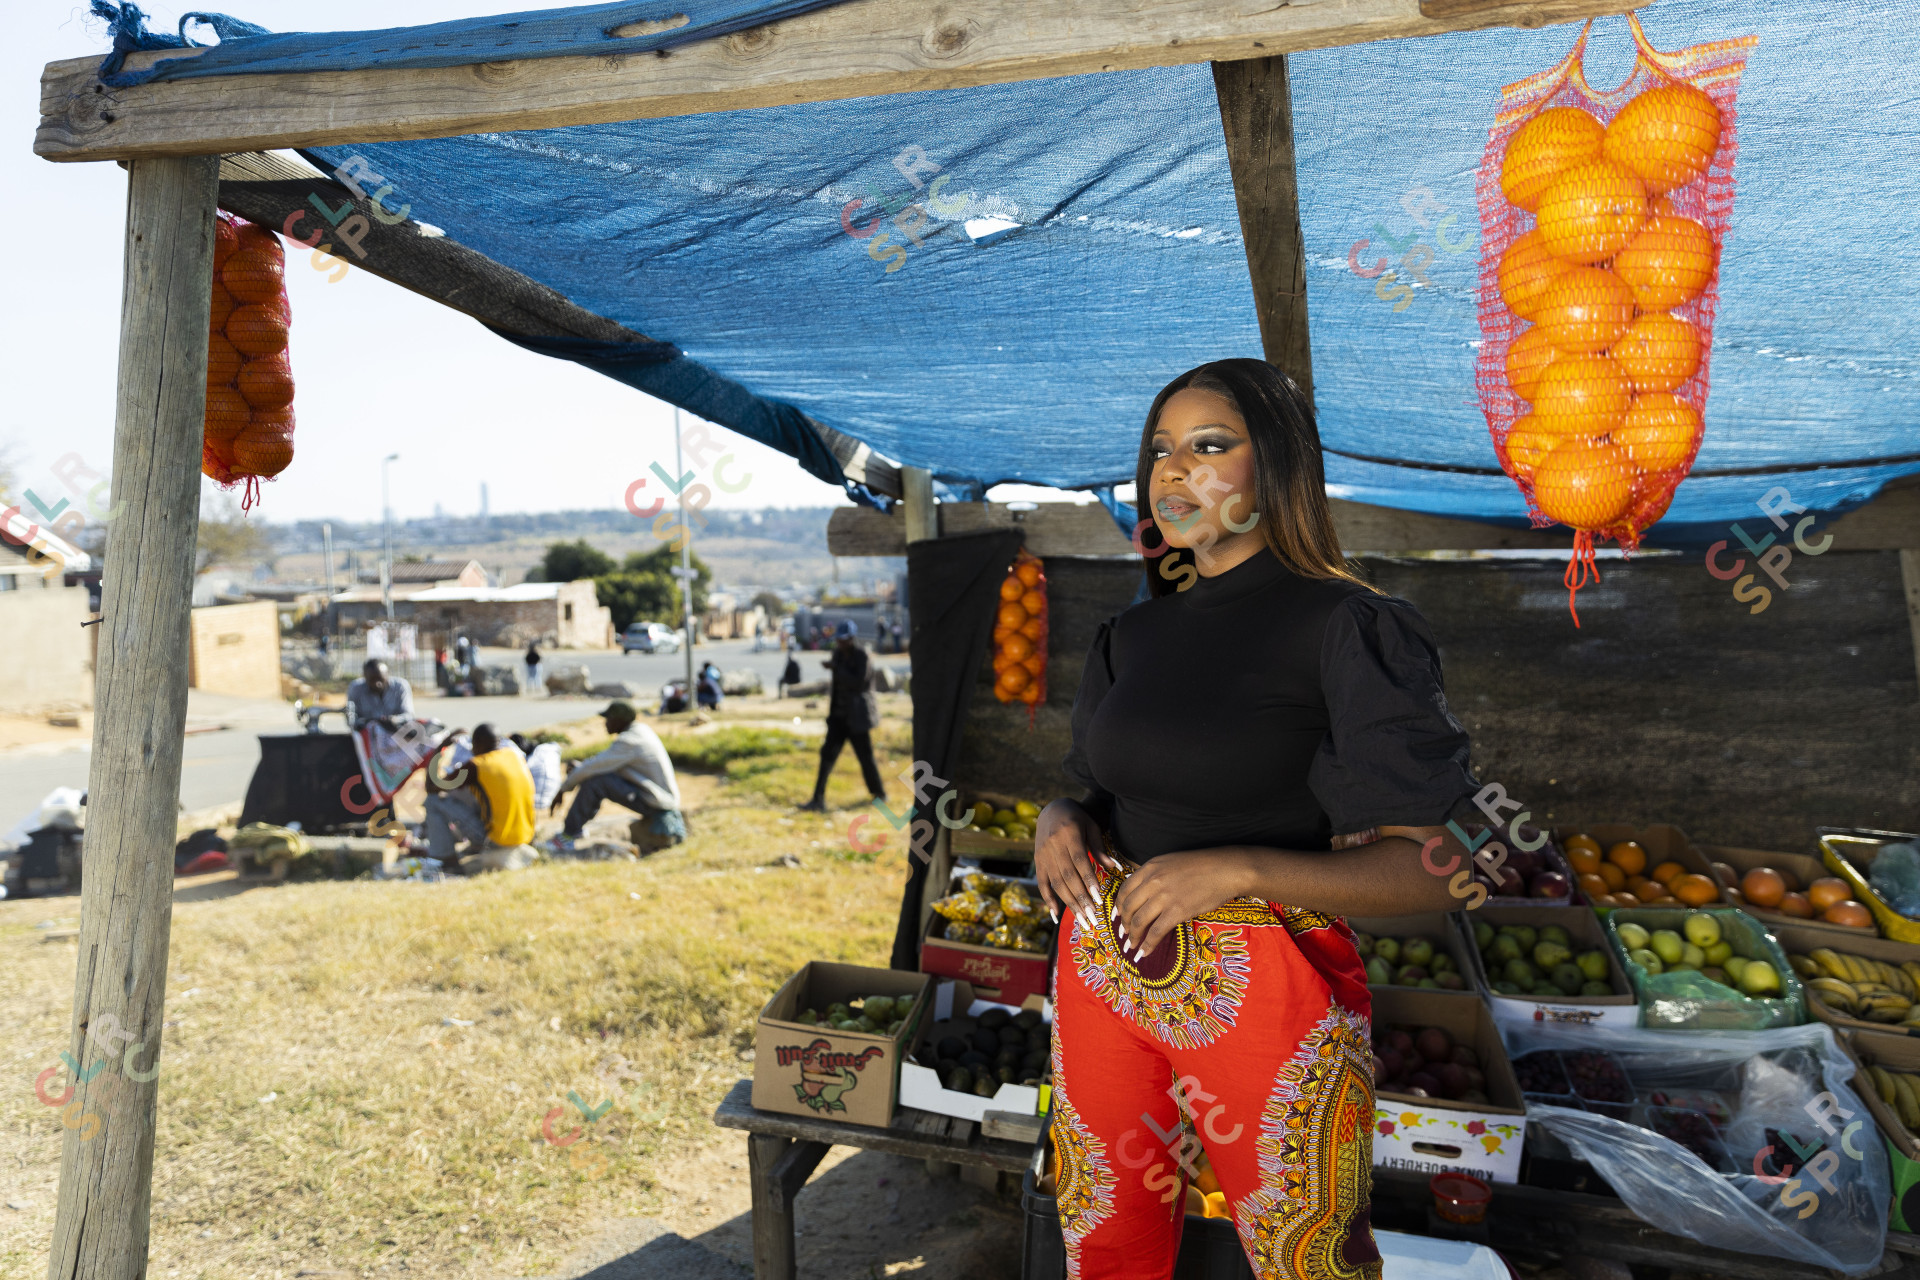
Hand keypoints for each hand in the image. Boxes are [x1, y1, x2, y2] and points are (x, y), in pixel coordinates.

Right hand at [1033, 800, 1117, 925]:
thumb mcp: (1091, 826)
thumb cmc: (1077, 818)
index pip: (1080, 861)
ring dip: (1069, 903)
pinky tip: (1056, 914)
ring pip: (1056, 883)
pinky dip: (1048, 900)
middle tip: (1092, 917)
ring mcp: (1043, 855)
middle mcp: (1053, 845)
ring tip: (1082, 919)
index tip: (1098, 898)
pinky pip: (1042, 883)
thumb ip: (1099, 847)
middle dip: (1080, 898)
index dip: (1088, 880)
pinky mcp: (1037, 861)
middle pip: (1067, 876)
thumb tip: (1113, 867)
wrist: (1051, 810)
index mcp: (1069, 833)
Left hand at [1111, 850, 1253, 962]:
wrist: (1225, 869)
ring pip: (1138, 921)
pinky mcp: (1177, 911)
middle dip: (1123, 924)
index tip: (1116, 917)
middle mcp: (1152, 881)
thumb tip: (1143, 894)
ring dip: (1132, 938)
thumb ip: (1154, 876)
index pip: (1124, 889)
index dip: (1118, 907)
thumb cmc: (1202, 866)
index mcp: (1149, 868)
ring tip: (1132, 947)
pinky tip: (1144, 953)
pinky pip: (1155, 932)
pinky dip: (1147, 945)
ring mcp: (1164, 896)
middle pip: (1128, 907)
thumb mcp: (1170, 863)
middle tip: (1123, 935)